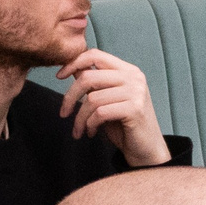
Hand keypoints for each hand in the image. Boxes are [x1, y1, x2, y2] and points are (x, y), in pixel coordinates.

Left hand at [56, 49, 171, 166]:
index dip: (73, 63)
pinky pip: (100, 113)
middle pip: (89, 77)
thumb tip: (73, 68)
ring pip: (92, 99)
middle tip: (63, 113)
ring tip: (80, 129)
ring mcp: (136, 92)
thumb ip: (94, 83)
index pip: (95, 55)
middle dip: (70, 97)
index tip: (59, 76)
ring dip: (80, 118)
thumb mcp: (107, 100)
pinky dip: (90, 124)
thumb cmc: (125, 125)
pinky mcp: (135, 109)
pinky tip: (91, 132)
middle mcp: (133, 77)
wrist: (146, 149)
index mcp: (127, 70)